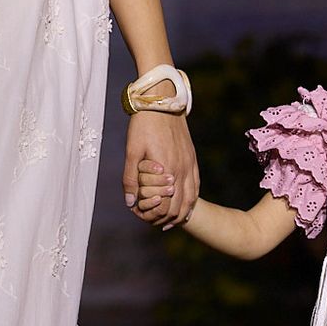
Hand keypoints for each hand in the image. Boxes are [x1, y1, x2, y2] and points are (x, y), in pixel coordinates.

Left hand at [123, 112, 197, 229]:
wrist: (162, 102)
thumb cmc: (143, 126)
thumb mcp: (132, 151)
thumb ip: (131, 178)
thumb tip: (130, 203)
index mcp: (167, 170)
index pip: (165, 207)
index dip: (154, 217)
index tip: (143, 219)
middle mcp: (182, 171)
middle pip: (179, 208)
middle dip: (166, 219)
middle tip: (154, 223)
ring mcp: (190, 165)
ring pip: (190, 200)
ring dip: (180, 213)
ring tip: (169, 221)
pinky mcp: (192, 159)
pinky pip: (196, 187)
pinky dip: (190, 201)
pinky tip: (184, 206)